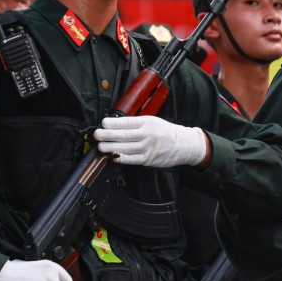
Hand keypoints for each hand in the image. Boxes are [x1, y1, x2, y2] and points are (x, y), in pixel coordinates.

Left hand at [94, 116, 208, 167]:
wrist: (184, 145)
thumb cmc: (166, 132)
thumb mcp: (153, 121)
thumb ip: (136, 123)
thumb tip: (115, 125)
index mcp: (147, 122)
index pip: (126, 122)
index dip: (112, 123)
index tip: (103, 123)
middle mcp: (147, 134)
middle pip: (122, 135)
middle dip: (106, 135)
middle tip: (97, 135)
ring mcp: (147, 148)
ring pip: (124, 148)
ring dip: (110, 147)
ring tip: (101, 146)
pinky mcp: (148, 159)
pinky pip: (131, 159)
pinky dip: (121, 158)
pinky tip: (113, 157)